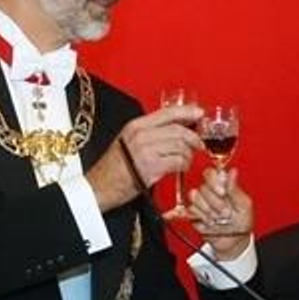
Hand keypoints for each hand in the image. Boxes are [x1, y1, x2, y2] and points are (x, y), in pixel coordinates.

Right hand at [86, 104, 204, 210]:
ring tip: (186, 160)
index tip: (199, 113)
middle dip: (193, 138)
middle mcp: (140, 135)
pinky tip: (181, 168)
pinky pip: (178, 161)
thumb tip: (174, 130)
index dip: (187, 112)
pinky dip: (184, 165)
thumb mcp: (127, 141)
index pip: (167, 113)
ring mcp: (145, 150)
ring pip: (180, 146)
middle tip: (198, 144)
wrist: (99, 186)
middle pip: (178, 130)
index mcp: (135, 126)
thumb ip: (148, 134)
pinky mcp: (151, 166)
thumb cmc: (113, 168)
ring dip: (188, 154)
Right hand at [187, 167, 255, 259]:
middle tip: (225, 212)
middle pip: (203, 187)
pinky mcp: (194, 214)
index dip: (214, 181)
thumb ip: (235, 188)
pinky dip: (202, 217)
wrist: (234, 241)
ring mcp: (201, 203)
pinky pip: (191, 210)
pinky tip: (210, 222)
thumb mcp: (244, 205)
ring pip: (195, 197)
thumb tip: (233, 171)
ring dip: (209, 210)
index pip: (211, 173)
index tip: (222, 193)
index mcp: (223, 186)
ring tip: (218, 218)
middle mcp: (210, 192)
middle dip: (216, 202)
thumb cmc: (241, 222)